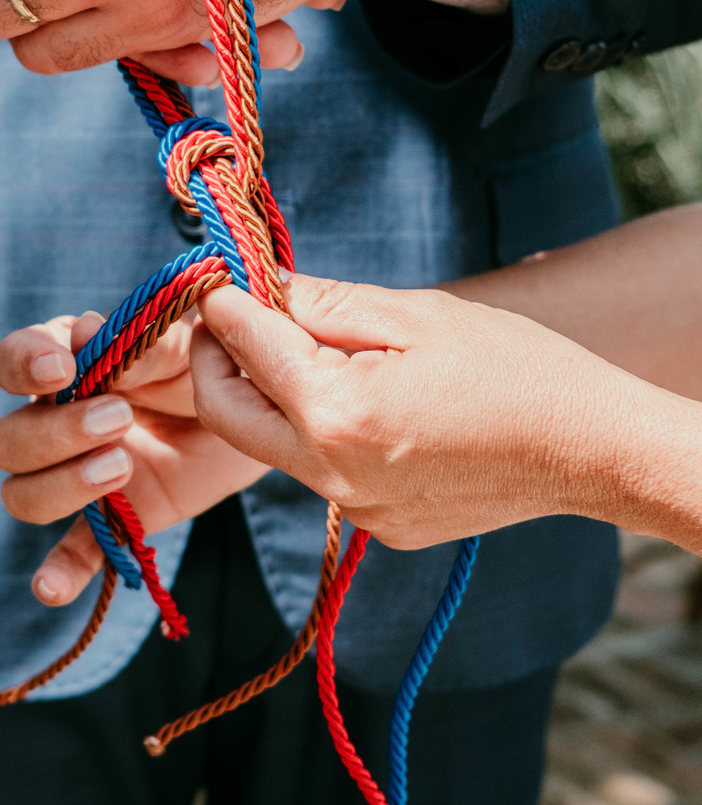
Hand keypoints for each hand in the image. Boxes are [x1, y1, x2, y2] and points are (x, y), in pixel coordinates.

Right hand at [0, 308, 266, 604]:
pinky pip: (74, 553)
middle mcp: (57, 421)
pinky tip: (53, 588)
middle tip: (122, 418)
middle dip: (55, 432)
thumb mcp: (188, 340)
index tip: (61, 369)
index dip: (23, 366)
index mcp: (67, 363)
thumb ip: (143, 342)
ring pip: (24, 494)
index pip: (12, 362)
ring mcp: (79, 475)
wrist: (261, 411)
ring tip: (123, 466)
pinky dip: (59, 573)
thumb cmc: (214, 359)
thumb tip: (87, 334)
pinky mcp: (111, 521)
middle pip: (8, 440)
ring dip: (62, 485)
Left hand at [191, 273, 661, 550]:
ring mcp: (356, 511)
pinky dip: (321, 431)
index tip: (215, 277)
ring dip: (271, 395)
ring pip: (276, 446)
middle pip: (228, 414)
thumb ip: (325, 302)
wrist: (589, 449)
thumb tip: (259, 285)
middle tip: (227, 316)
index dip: (221, 304)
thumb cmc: (512, 366)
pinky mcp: (380, 528)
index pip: (245, 348)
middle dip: (215, 361)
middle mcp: (332, 475)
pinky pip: (324, 472)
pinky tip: (363, 398)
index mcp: (336, 413)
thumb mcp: (415, 314)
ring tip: (304, 346)